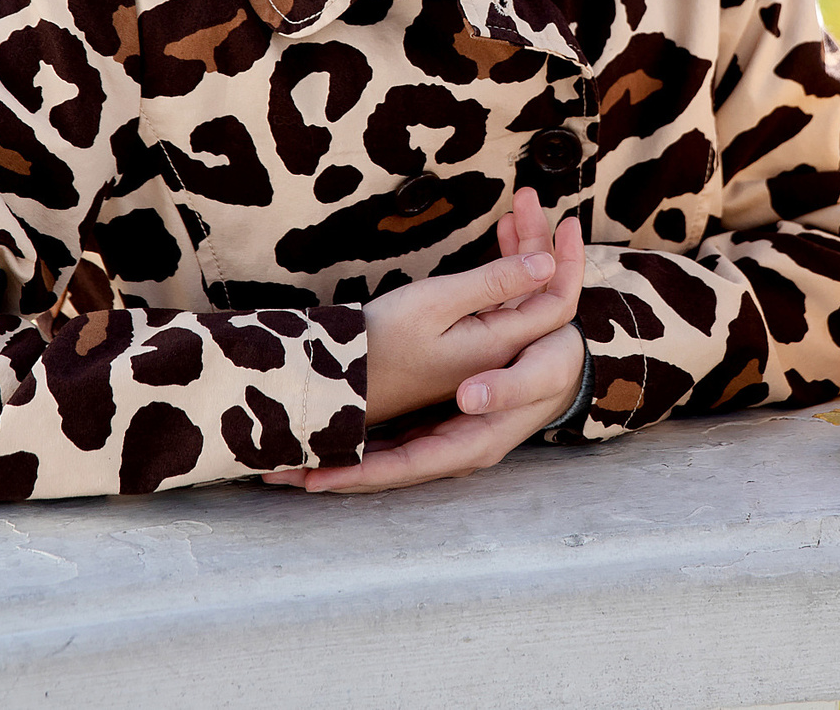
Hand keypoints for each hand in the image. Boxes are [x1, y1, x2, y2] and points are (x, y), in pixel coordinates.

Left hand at [267, 322, 585, 494]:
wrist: (563, 360)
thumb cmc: (550, 365)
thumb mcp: (538, 371)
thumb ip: (508, 385)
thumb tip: (469, 399)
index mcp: (472, 444)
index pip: (406, 468)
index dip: (360, 473)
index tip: (314, 479)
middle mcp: (449, 451)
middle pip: (382, 474)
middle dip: (329, 476)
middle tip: (276, 477)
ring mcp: (436, 439)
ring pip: (376, 461)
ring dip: (330, 461)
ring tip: (279, 465)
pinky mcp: (429, 422)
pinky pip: (382, 442)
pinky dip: (348, 443)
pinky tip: (314, 438)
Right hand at [360, 202, 582, 424]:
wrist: (338, 380)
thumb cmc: (382, 339)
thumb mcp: (438, 301)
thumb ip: (495, 281)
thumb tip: (546, 261)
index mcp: (500, 344)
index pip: (557, 300)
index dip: (567, 257)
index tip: (566, 218)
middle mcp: (497, 351)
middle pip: (539, 294)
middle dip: (539, 242)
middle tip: (528, 198)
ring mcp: (479, 351)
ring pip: (517, 298)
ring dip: (519, 253)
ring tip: (512, 211)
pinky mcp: (461, 348)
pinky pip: (496, 307)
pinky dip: (501, 274)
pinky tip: (495, 246)